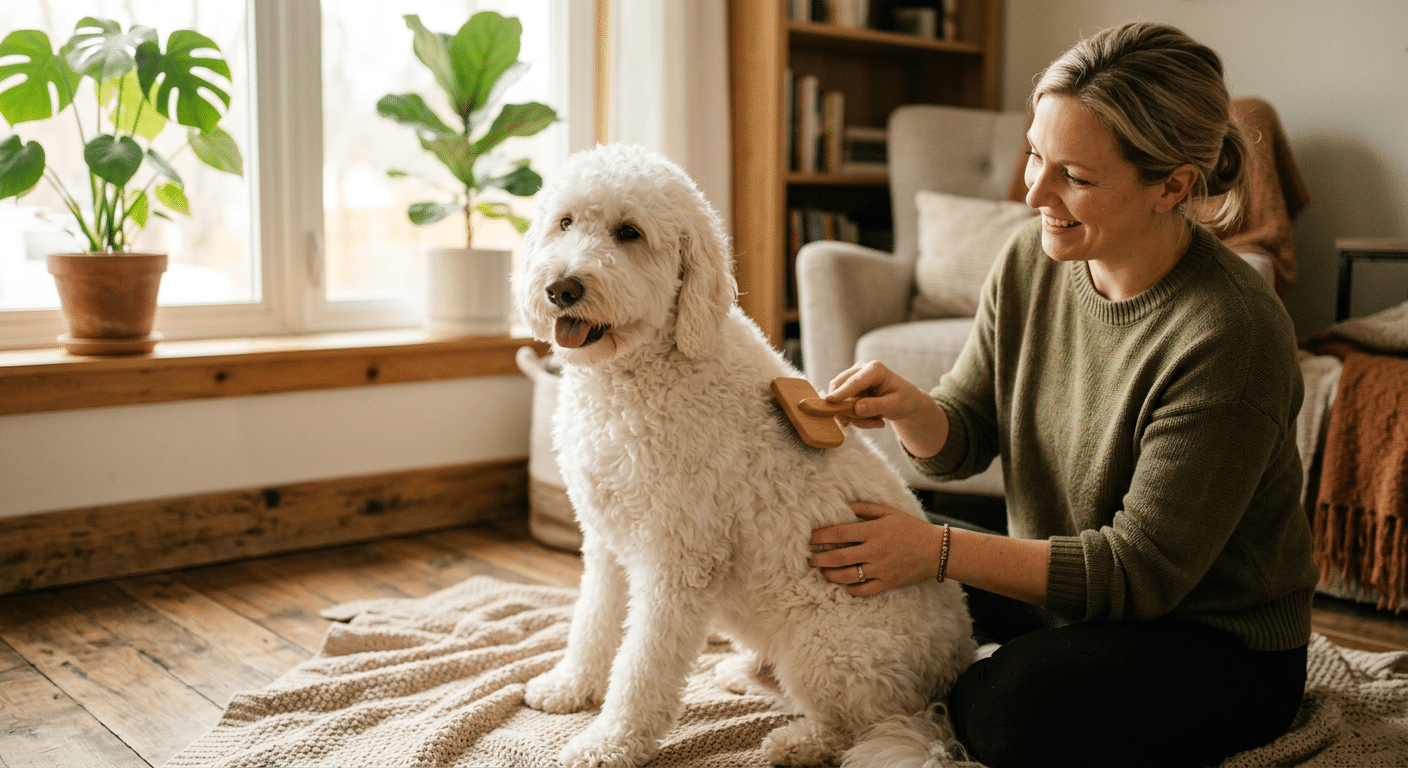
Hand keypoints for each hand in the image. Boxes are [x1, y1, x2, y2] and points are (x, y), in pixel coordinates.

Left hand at [808, 501, 945, 595]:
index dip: (821, 536)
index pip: (840, 533)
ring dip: (831, 575)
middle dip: (819, 559)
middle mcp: (874, 551)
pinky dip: (852, 589)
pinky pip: (864, 590)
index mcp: (873, 531)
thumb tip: (845, 505)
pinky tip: (845, 585)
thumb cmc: (911, 528)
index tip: (809, 538)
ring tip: (823, 572)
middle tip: (808, 559)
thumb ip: (866, 508)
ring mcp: (880, 568)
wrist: (936, 550)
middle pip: (838, 557)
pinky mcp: (887, 582)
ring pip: (848, 575)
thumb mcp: (890, 512)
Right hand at [825, 361, 928, 428]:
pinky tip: (872, 419)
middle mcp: (860, 369)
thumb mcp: (894, 405)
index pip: (855, 381)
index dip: (842, 392)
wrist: (904, 401)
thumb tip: (856, 409)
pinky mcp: (848, 389)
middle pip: (840, 386)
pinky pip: (842, 405)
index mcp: (875, 368)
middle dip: (847, 409)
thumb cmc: (903, 400)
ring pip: (839, 398)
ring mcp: (852, 378)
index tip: (829, 401)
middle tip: (864, 424)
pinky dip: (854, 417)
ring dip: (854, 416)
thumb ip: (875, 406)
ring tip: (877, 421)